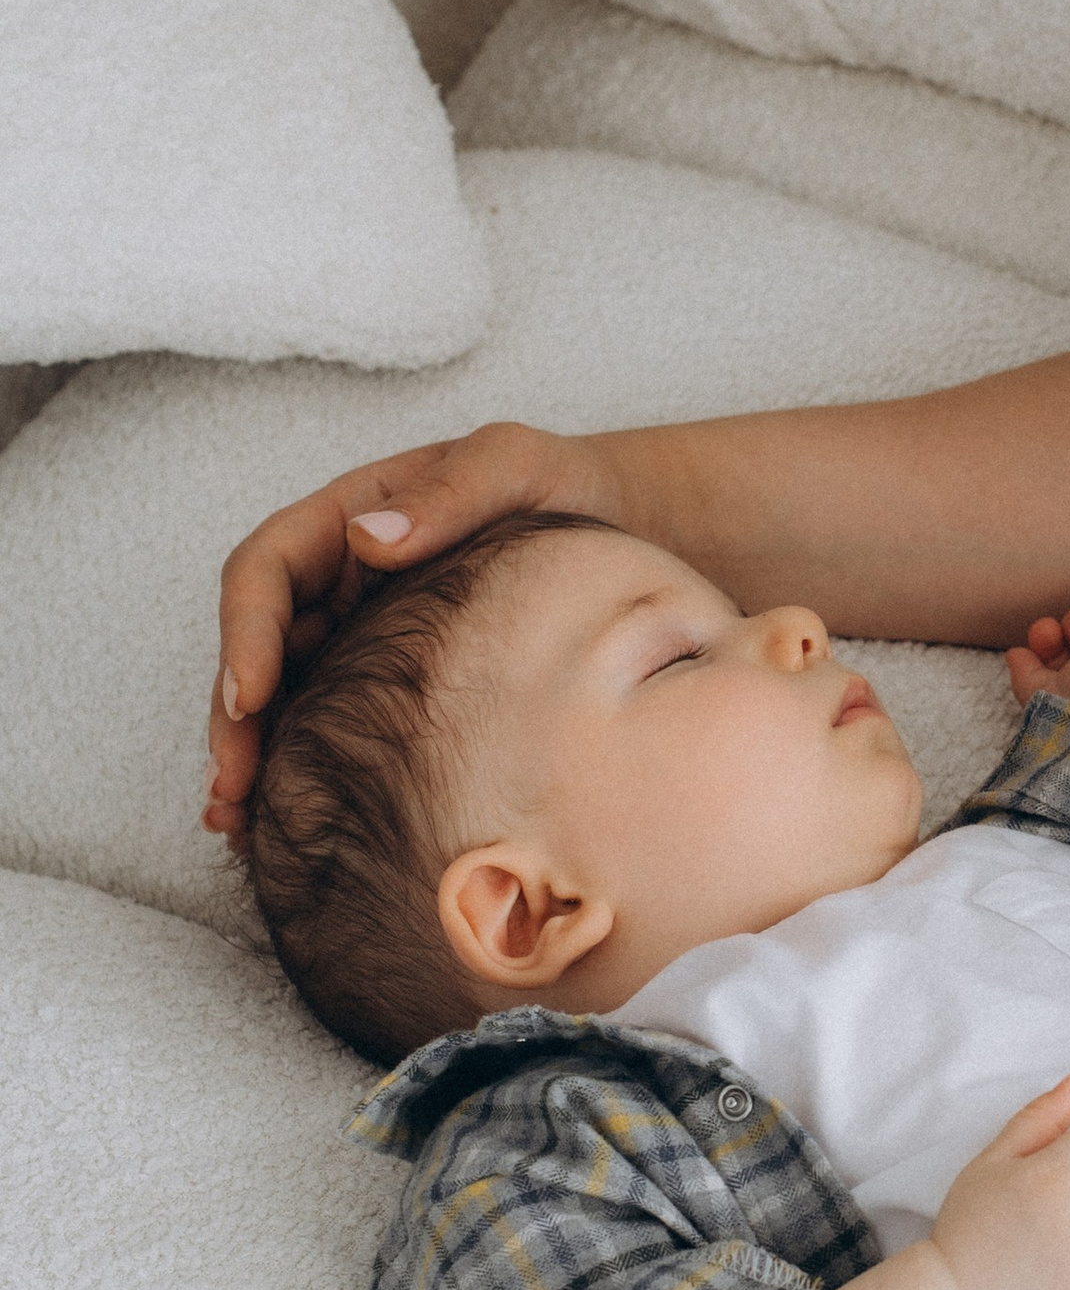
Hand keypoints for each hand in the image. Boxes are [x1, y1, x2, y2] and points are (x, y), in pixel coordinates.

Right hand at [207, 421, 620, 832]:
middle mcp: (336, 584)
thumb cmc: (559, 487)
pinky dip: (302, 771)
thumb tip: (371, 540)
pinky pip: (329, 725)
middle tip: (232, 789)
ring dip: (251, 757)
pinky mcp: (388, 685)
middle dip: (233, 720)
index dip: (244, 635)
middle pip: (256, 649)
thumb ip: (451, 492)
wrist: (618, 528)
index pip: (265, 573)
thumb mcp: (513, 465)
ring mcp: (356, 637)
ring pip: (281, 698)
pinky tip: (288, 824)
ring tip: (238, 824)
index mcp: (345, 523)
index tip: (248, 698)